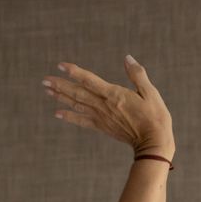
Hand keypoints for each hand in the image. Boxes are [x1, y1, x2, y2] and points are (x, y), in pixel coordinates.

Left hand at [44, 56, 174, 155]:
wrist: (153, 143)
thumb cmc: (155, 117)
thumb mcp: (150, 92)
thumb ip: (137, 74)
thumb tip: (127, 58)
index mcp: (115, 95)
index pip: (90, 81)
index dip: (75, 72)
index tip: (61, 66)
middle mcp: (104, 106)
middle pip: (78, 93)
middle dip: (60, 85)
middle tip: (44, 80)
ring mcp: (102, 117)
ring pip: (77, 105)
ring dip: (61, 98)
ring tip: (47, 90)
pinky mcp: (103, 127)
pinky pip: (82, 121)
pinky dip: (69, 116)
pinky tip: (57, 113)